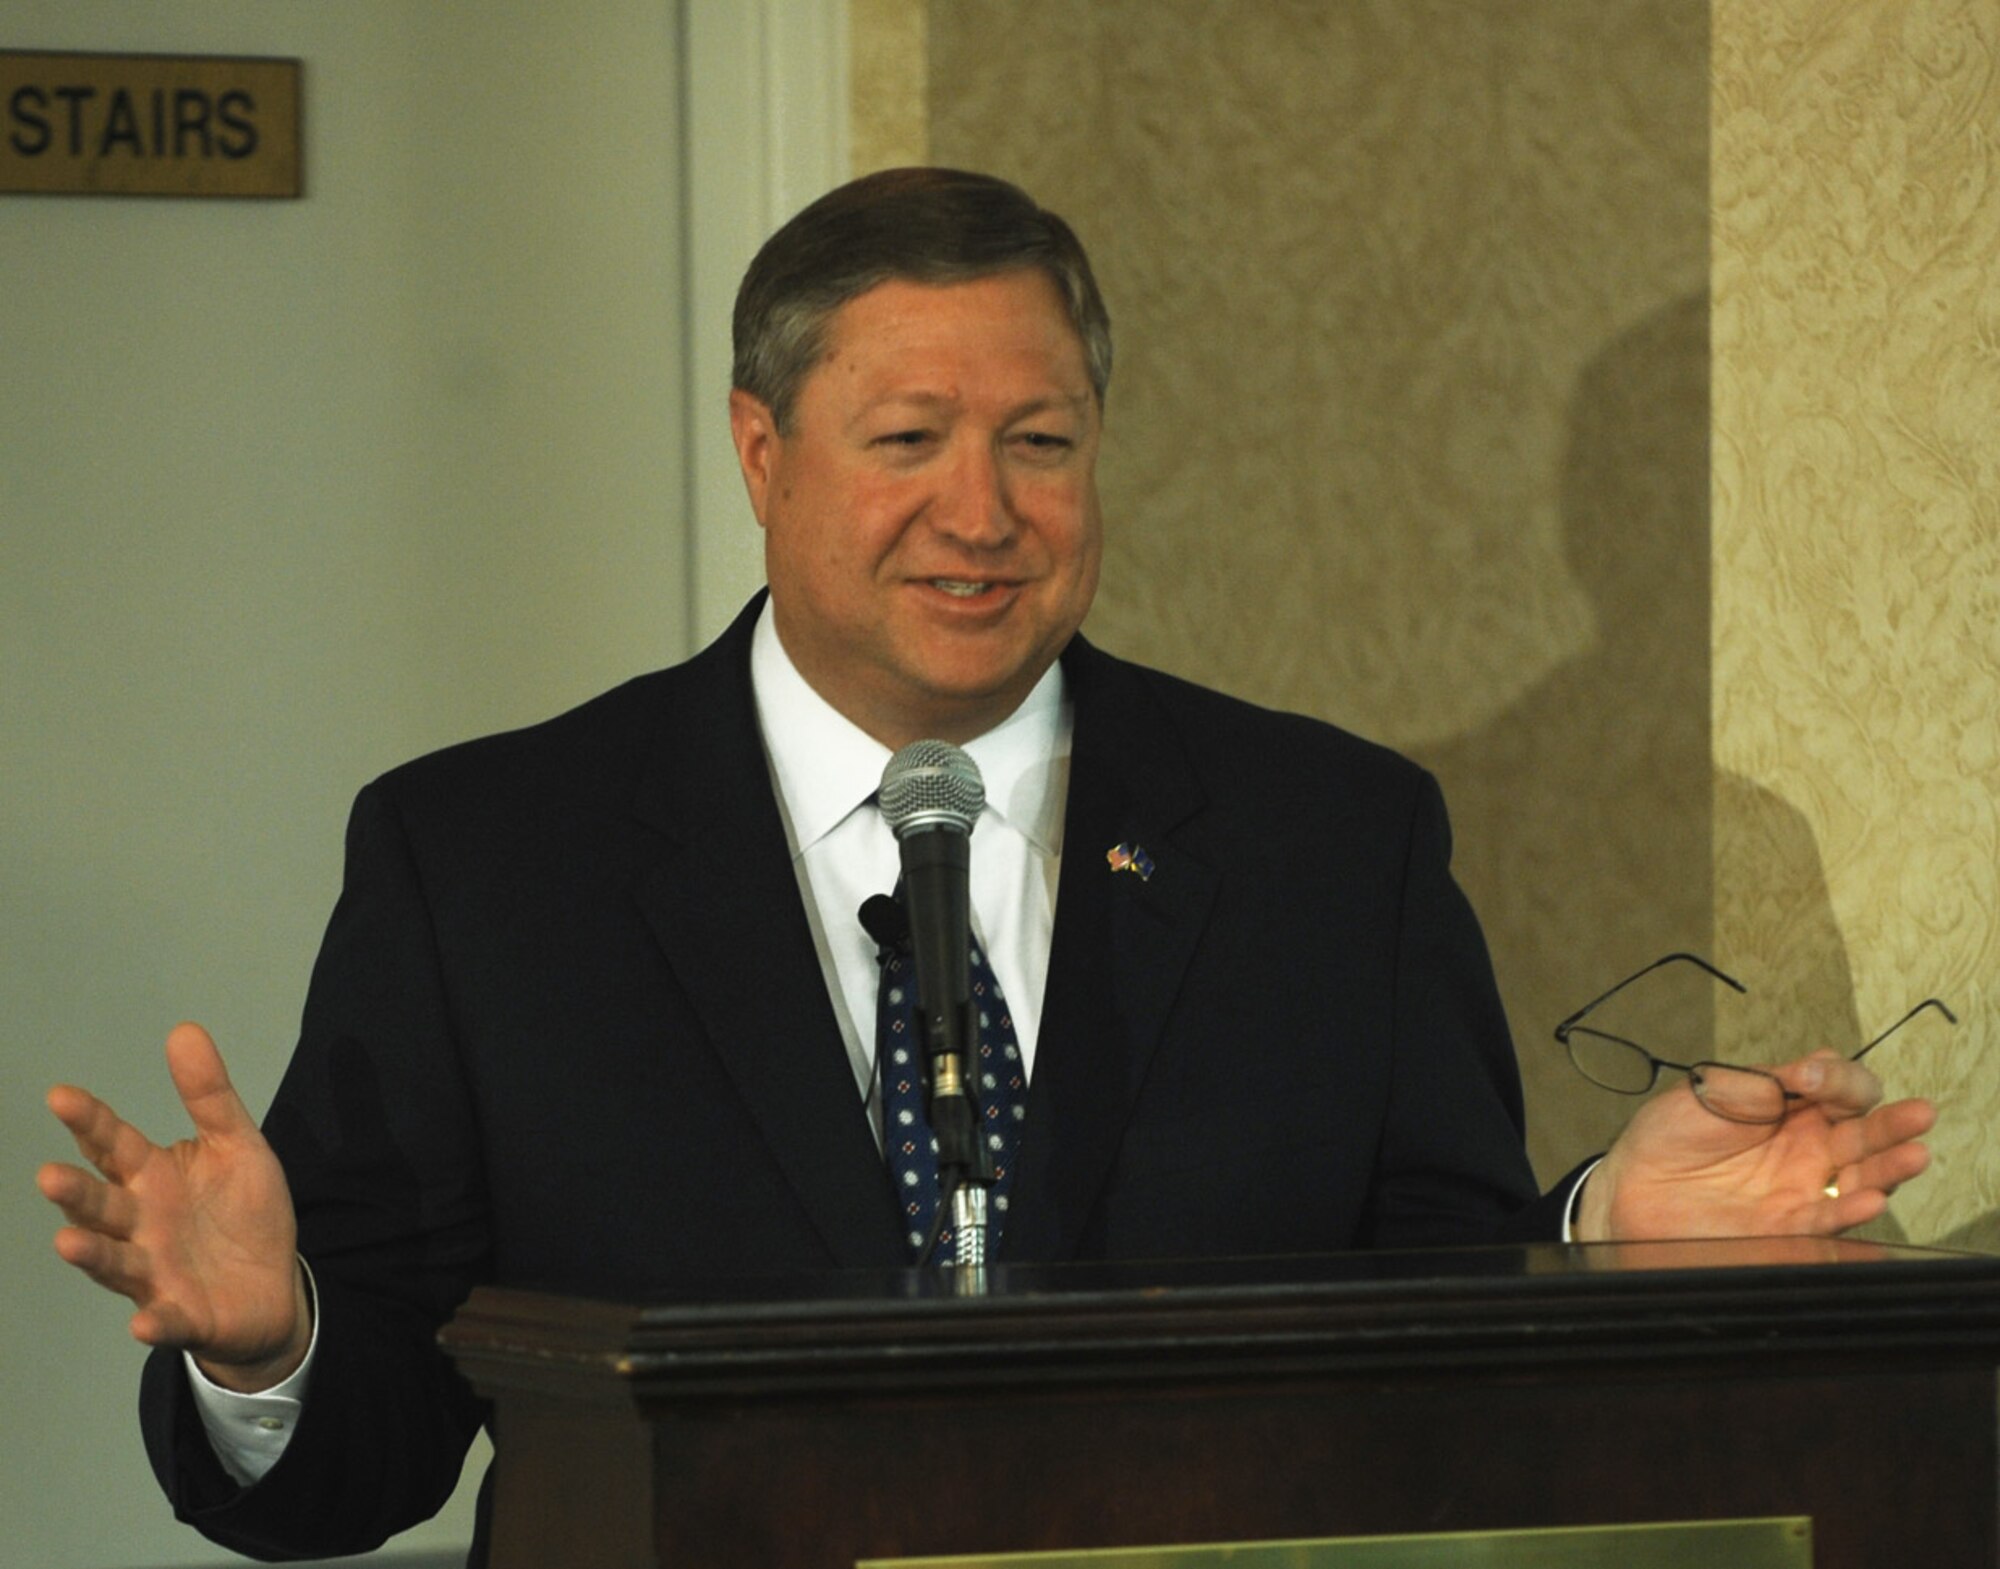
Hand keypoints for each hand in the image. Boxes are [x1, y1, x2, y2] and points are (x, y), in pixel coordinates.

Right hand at [39, 1022, 310, 1391]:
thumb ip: (209, 1096)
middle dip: (76, 1194)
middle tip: (50, 1177)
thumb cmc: (242, 1214)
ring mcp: (156, 1273)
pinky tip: (142, 1324)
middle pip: (103, 1206)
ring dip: (93, 1255)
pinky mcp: (184, 1316)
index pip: (114, 1145)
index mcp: (152, 1179)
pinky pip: (166, 1320)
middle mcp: (141, 1226)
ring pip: (117, 1263)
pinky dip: (154, 1322)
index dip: (90, 1122)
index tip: (61, 1095)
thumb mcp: (236, 1146)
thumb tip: (184, 1030)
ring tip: (67, 1242)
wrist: (274, 1288)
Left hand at [1573, 1048, 1935, 1242]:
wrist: (1632, 1185)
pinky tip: (1872, 1198)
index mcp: (1792, 1104)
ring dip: (1891, 1166)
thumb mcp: (1713, 1089)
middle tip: (1919, 1115)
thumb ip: (1767, 1080)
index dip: (1838, 1078)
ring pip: (1863, 1177)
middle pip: (1867, 1133)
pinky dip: (1853, 1209)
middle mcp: (1808, 1146)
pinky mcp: (1789, 1226)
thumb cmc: (1669, 1133)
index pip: (1842, 1088)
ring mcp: (1803, 1186)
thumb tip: (1818, 1065)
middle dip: (1895, 1123)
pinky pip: (1830, 1218)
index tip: (1810, 1076)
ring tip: (1914, 1155)